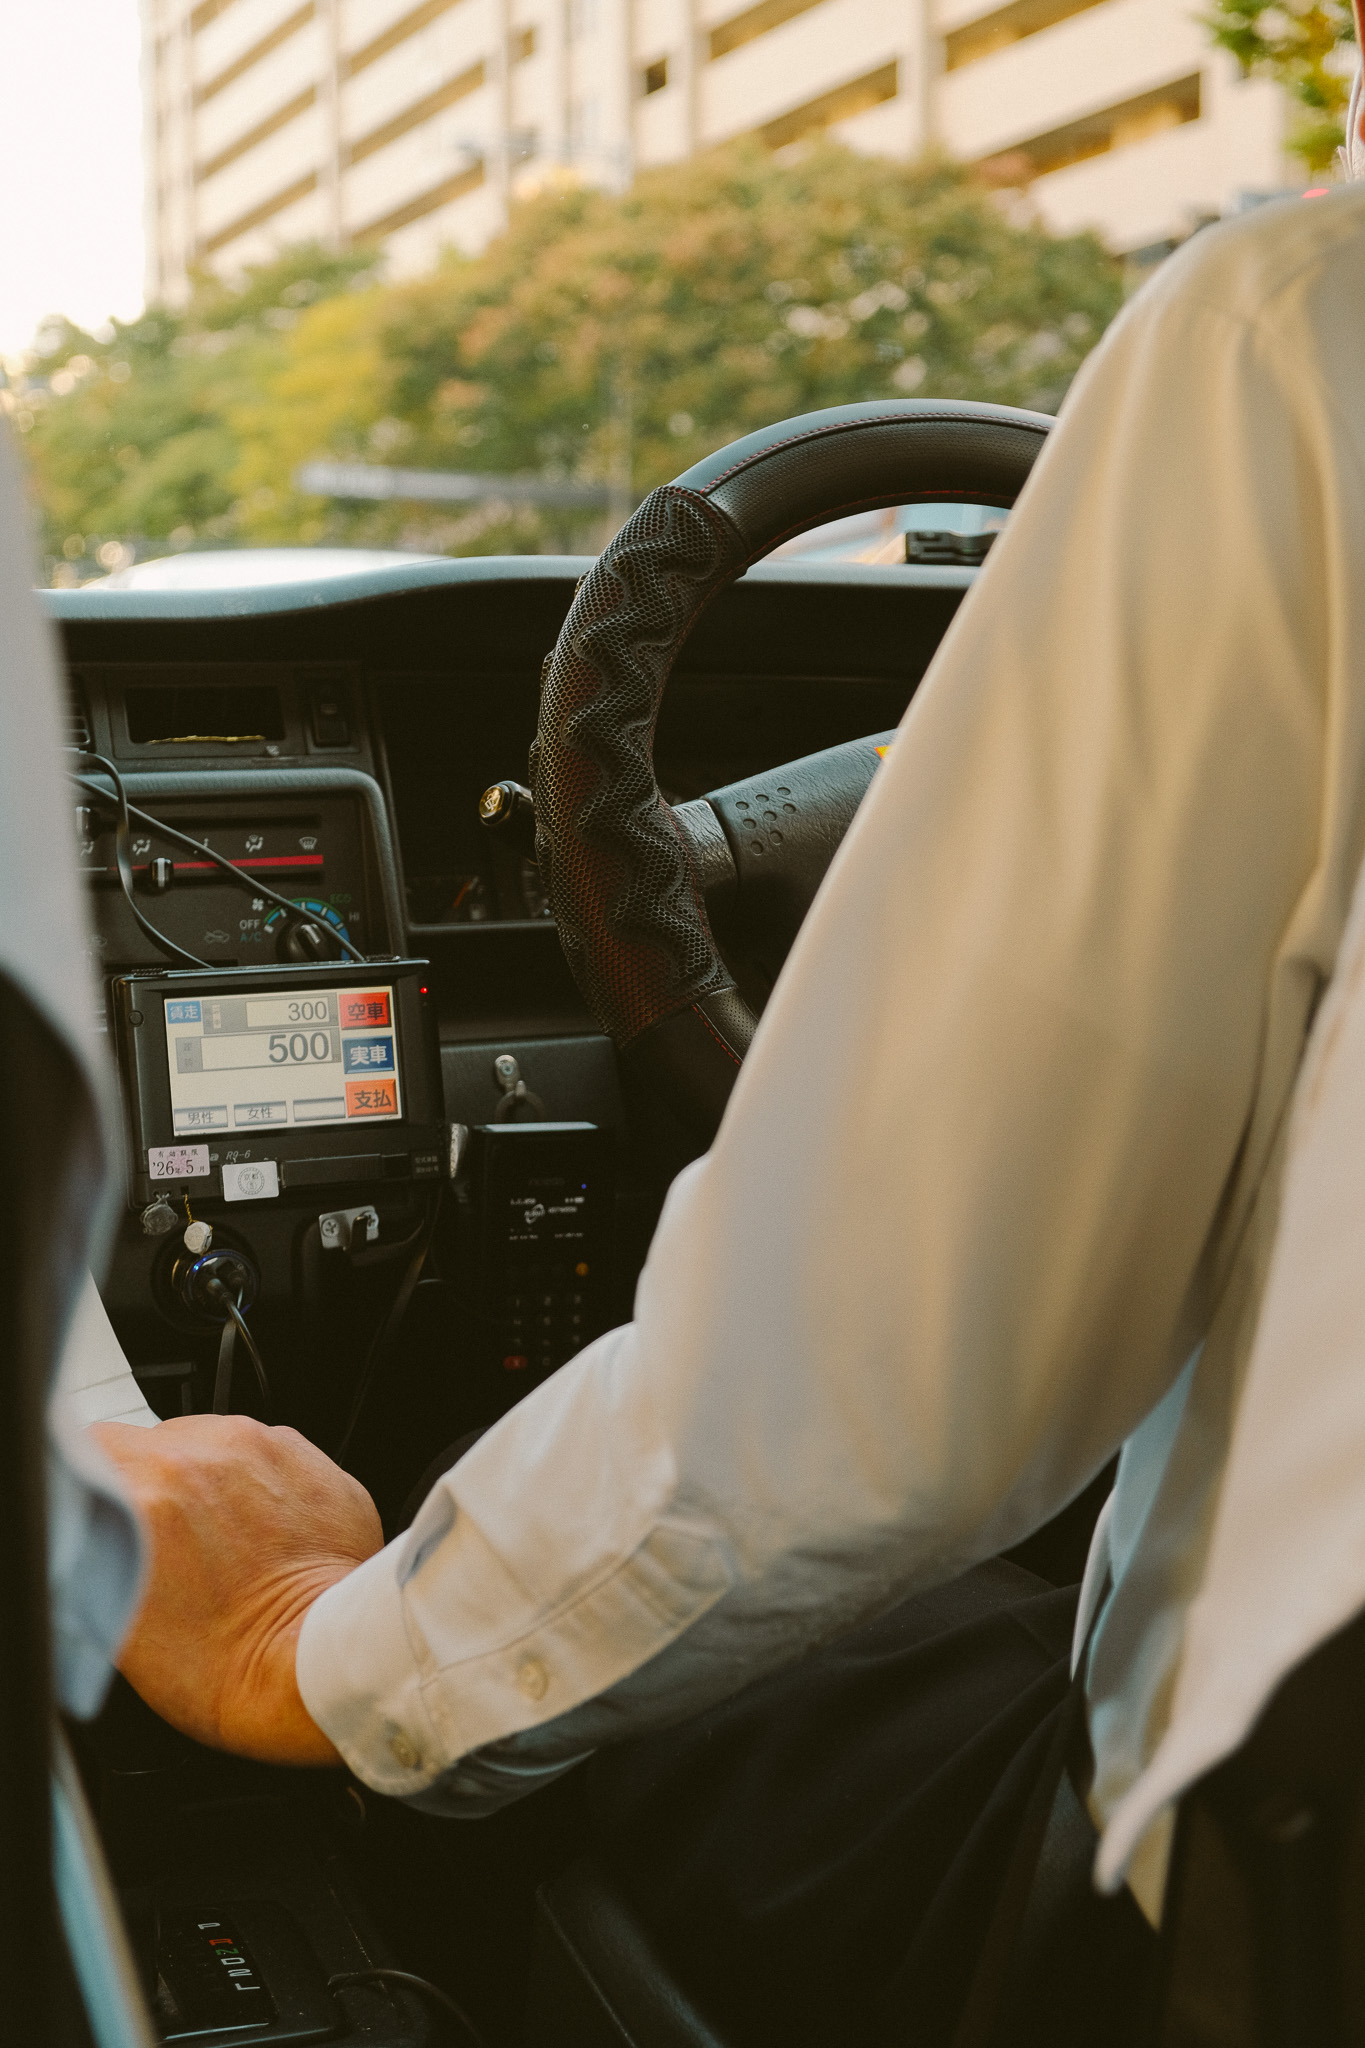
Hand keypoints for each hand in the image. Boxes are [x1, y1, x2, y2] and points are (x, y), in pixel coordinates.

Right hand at [91, 1414, 382, 1765]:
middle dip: (146, 1479)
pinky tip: (258, 1529)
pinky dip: (250, 1479)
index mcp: (140, 1495)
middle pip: (147, 1442)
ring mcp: (254, 1448)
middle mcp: (195, 1457)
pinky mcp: (302, 1454)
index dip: (93, 1480)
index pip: (89, 1449)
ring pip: (202, 1439)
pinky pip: (256, 1450)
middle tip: (162, 1534)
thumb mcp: (116, 1618)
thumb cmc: (219, 1665)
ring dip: (199, 1475)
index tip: (102, 1502)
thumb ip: (98, 1548)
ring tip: (215, 1536)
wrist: (310, 1666)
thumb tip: (86, 1525)